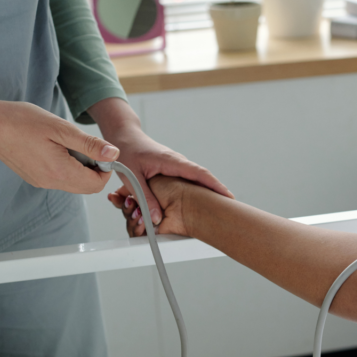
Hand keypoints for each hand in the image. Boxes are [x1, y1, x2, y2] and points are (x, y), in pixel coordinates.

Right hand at [0, 91, 116, 193]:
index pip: (96, 184)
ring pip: (73, 183)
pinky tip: (53, 147)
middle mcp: (51, 183)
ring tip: (65, 143)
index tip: (99, 149)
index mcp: (60, 172)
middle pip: (86, 187)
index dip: (104, 168)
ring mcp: (41, 182)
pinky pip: (59, 178)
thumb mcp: (61, 128)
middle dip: (93, 169)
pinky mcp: (34, 177)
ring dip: (78, 167)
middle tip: (83, 144)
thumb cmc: (21, 121)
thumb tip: (113, 154)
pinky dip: (65, 166)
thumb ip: (89, 144)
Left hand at [89, 98, 232, 226]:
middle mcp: (178, 161)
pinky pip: (190, 178)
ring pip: (198, 178)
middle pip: (204, 177)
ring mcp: (177, 164)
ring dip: (210, 189)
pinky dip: (199, 187)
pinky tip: (204, 199)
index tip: (228, 197)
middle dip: (218, 190)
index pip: (199, 174)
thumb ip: (145, 198)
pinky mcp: (174, 168)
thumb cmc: (127, 152)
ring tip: (223, 205)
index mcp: (171, 161)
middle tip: (232, 206)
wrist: (124, 137)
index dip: (214, 186)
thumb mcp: (132, 177)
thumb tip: (156, 219)